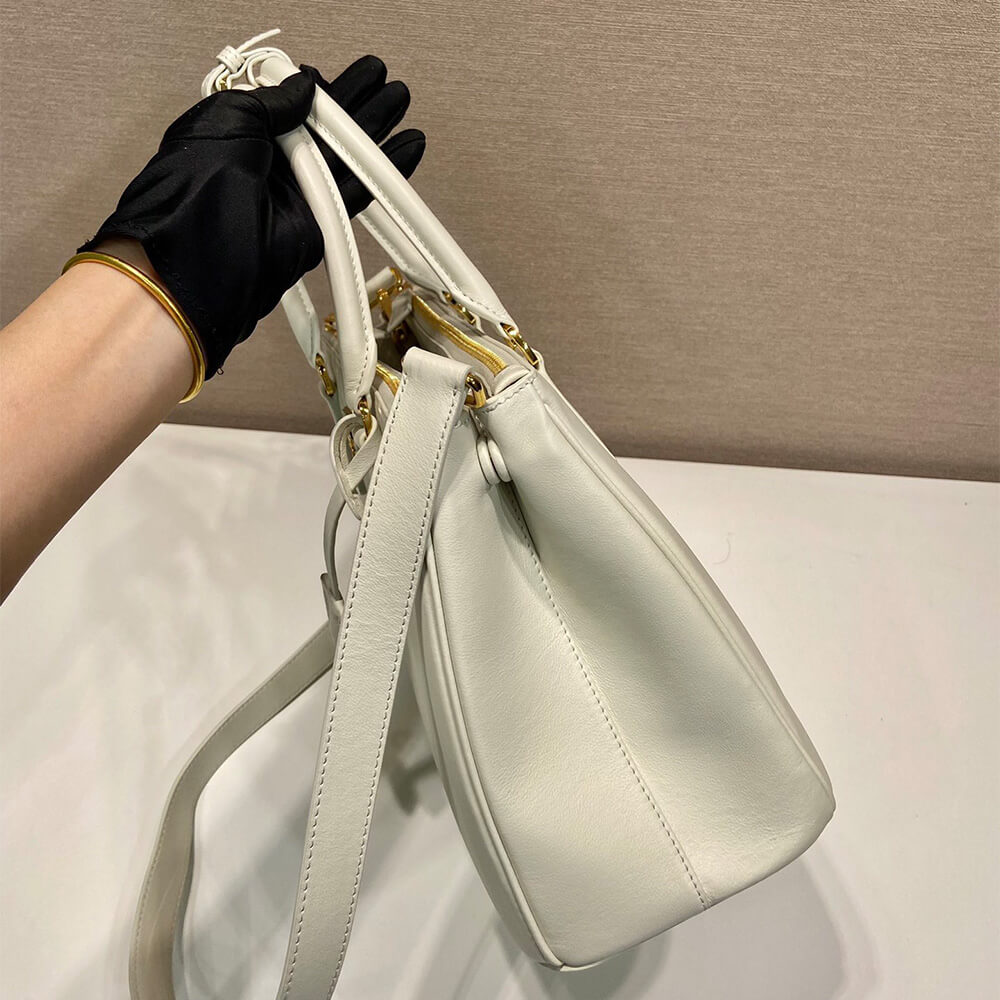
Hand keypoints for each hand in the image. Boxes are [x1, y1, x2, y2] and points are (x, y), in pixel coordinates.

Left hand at [78, 58, 424, 375]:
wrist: (200, 251)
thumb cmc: (196, 183)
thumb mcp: (229, 115)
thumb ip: (274, 98)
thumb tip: (307, 85)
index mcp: (243, 132)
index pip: (291, 104)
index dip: (319, 88)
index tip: (343, 75)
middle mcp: (273, 162)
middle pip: (326, 127)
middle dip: (357, 103)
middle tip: (384, 83)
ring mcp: (299, 191)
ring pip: (347, 156)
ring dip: (375, 130)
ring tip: (400, 102)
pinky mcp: (321, 221)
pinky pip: (358, 190)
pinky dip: (384, 171)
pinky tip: (405, 148)